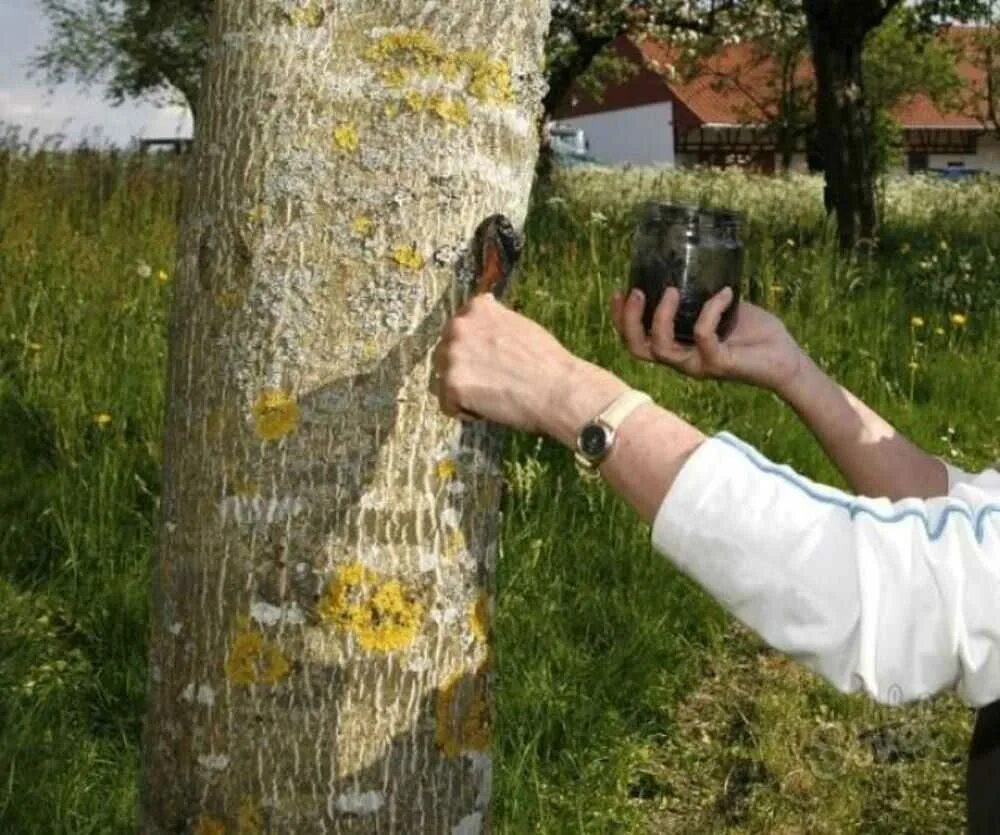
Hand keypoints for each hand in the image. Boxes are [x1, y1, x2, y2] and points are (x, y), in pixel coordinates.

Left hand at [432, 294, 579, 432]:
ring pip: (443, 380)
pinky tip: (490, 407)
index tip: (490, 361)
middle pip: (444, 354)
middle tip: (494, 381)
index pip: (456, 330)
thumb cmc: (546, 361)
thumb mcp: (518, 324)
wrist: (559, 390)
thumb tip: (484, 307)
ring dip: (463, 390)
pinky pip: (447, 405)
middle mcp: (459, 327)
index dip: (472, 350)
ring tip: (493, 394)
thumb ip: (493, 320)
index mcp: (476, 309)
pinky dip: (465, 411)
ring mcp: (453, 356)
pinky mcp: (452, 385)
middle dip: (463, 370)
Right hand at [610, 286, 804, 393]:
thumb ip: (703, 297)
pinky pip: (703, 334)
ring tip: (671, 290)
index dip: (621, 320)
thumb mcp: (722, 309)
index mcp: (678, 348)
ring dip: (660, 317)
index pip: (637, 341)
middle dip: (629, 321)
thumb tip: (689, 264)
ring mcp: (698, 364)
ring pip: (661, 348)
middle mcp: (682, 360)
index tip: (619, 292)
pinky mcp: (718, 364)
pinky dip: (712, 309)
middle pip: (638, 348)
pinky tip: (726, 293)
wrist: (786, 358)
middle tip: (636, 292)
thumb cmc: (756, 334)